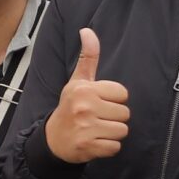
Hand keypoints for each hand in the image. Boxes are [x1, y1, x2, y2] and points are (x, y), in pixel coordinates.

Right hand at [43, 28, 130, 162]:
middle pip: (125, 113)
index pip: (122, 93)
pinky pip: (115, 147)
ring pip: (122, 131)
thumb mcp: (78, 81)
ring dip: (112, 133)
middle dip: (114, 118)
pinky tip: (95, 142)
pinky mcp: (88, 147)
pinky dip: (108, 148)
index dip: (114, 100)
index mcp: (84, 89)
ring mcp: (86, 128)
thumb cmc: (70, 107)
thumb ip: (88, 57)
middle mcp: (84, 107)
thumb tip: (87, 30)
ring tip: (97, 130)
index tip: (99, 103)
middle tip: (97, 118)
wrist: (53, 139)